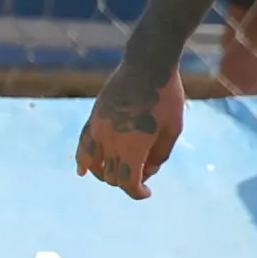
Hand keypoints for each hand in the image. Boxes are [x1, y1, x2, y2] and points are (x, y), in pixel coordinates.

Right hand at [75, 66, 185, 198]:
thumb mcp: (174, 129)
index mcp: (134, 145)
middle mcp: (112, 140)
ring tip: (117, 172)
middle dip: (127, 181)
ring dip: (106, 174)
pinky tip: (82, 171)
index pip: (128, 182)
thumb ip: (160, 155)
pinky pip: (83, 145)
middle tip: (142, 173)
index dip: (137, 192)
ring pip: (94, 165)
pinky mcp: (94, 118)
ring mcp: (100, 129)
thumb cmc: (166, 97)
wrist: (147, 65)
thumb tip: (147, 172)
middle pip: (112, 176)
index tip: (146, 193)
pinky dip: (82, 161)